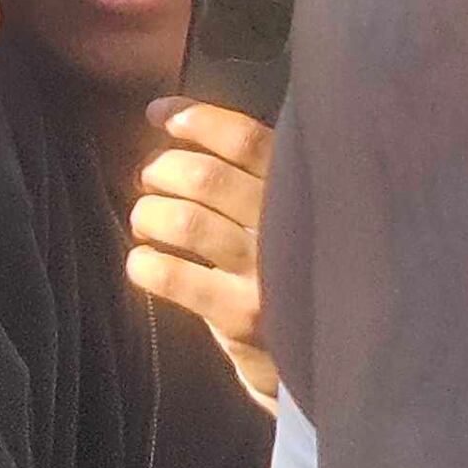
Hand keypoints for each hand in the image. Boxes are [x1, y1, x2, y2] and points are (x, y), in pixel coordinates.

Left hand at [127, 99, 278, 409]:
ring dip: (149, 214)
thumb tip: (182, 125)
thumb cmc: (296, 268)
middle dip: (161, 169)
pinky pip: (173, 276)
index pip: (245, 138)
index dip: (195, 119)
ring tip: (144, 219)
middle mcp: (287, 226)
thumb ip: (262, 175)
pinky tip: (142, 263)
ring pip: (184, 221)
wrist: (324, 354)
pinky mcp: (241, 316)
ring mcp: (265, 272)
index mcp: (303, 188)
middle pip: (205, 177)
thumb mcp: (295, 213)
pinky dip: (145, 263)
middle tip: (148, 178)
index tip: (159, 114)